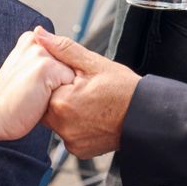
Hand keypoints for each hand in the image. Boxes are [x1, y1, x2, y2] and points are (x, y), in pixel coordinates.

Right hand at [0, 30, 74, 152]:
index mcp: (30, 40)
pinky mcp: (46, 67)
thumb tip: (67, 62)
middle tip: (34, 90)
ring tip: (37, 94)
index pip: (62, 56)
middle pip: (69, 63)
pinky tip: (40, 98)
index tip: (34, 84)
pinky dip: (61, 96)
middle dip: (59, 79)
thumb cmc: (10, 99)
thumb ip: (41, 61)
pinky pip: (71, 83)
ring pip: (70, 73)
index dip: (54, 75)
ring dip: (60, 88)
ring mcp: (40, 53)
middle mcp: (36, 42)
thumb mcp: (24, 71)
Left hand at [35, 27, 139, 157]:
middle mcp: (62, 126)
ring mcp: (71, 141)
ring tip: (91, 103)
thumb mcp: (94, 63)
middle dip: (61, 95)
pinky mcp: (79, 151)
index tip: (75, 79)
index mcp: (62, 103)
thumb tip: (40, 35)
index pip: (42, 88)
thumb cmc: (123, 89)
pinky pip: (69, 134)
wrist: (145, 116)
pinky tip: (93, 116)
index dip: (57, 80)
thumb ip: (63, 49)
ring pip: (58, 120)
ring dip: (68, 111)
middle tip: (85, 90)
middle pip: (48, 106)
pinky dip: (76, 125)